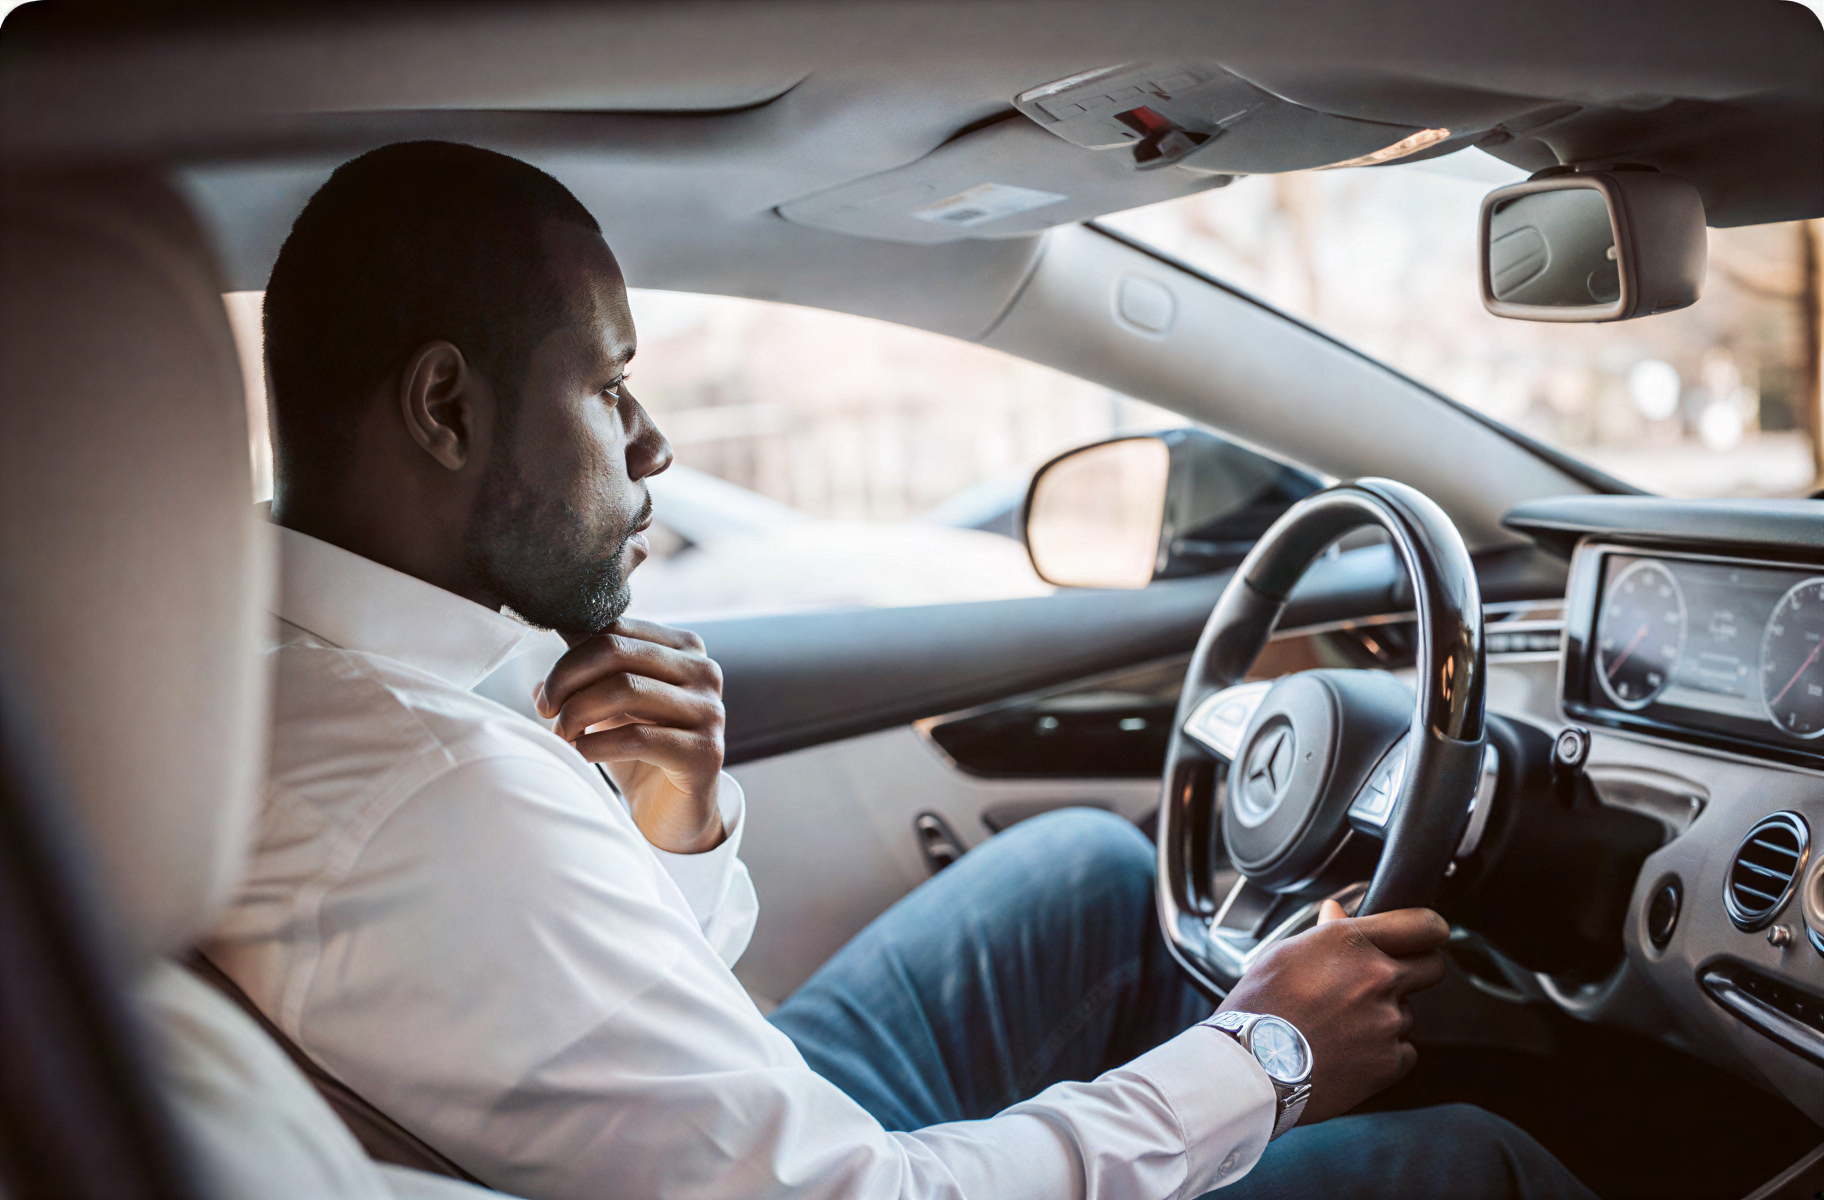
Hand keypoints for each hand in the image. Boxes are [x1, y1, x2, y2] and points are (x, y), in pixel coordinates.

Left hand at [535, 617, 726, 853]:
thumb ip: (588, 670)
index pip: (615, 627)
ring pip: (625, 689)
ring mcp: (709, 710)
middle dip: (567, 679)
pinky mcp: (705, 752)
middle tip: (545, 710)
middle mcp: (704, 671)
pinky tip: (577, 753)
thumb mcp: (611, 703)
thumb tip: (550, 647)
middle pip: (616, 651)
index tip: (547, 691)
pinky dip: (595, 744)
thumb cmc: (640, 750)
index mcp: (684, 647)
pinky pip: (637, 738)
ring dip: (577, 713)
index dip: (570, 656)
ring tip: (560, 735)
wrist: (672, 810)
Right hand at [1218, 900, 1448, 1124]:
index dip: (1429, 930)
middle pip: (1432, 968)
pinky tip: (1349, 1052)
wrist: (1253, 1066)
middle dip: (1414, 972)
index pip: (1423, 925)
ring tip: (1344, 1027)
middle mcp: (1377, 977)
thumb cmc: (1260, 1006)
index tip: (1425, 937)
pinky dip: (1383, 1053)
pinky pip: (1403, 1052)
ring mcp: (1388, 1021)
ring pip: (1409, 1013)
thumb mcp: (1285, 953)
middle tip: (1382, 985)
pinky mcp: (1389, 1061)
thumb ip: (1325, 932)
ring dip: (1387, 1017)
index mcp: (1352, 943)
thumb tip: (1338, 911)